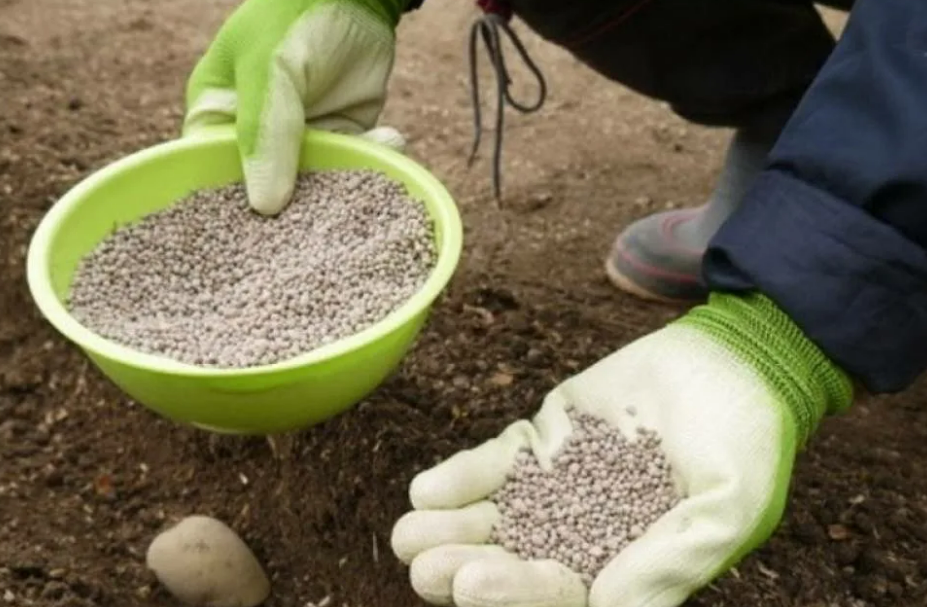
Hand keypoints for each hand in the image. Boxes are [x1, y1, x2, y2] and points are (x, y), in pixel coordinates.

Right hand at [183, 0, 410, 214]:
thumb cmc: (294, 14)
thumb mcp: (271, 68)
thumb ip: (265, 131)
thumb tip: (263, 207)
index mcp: (215, 116)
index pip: (209, 178)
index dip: (229, 214)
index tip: (258, 239)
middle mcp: (254, 137)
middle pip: (264, 194)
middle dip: (293, 213)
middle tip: (323, 226)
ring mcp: (300, 142)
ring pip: (315, 188)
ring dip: (344, 186)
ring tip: (371, 175)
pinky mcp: (341, 139)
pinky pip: (353, 166)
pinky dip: (374, 160)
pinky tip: (393, 140)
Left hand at [390, 292, 852, 606]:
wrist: (736, 361)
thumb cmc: (748, 443)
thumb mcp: (729, 510)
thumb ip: (671, 560)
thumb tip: (608, 606)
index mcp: (626, 568)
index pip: (563, 595)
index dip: (520, 595)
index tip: (477, 584)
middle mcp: (583, 537)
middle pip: (516, 565)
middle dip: (468, 572)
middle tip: (427, 570)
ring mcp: (557, 489)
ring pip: (495, 521)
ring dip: (450, 531)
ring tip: (407, 536)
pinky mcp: (542, 442)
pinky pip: (496, 464)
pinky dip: (463, 478)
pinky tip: (424, 491)